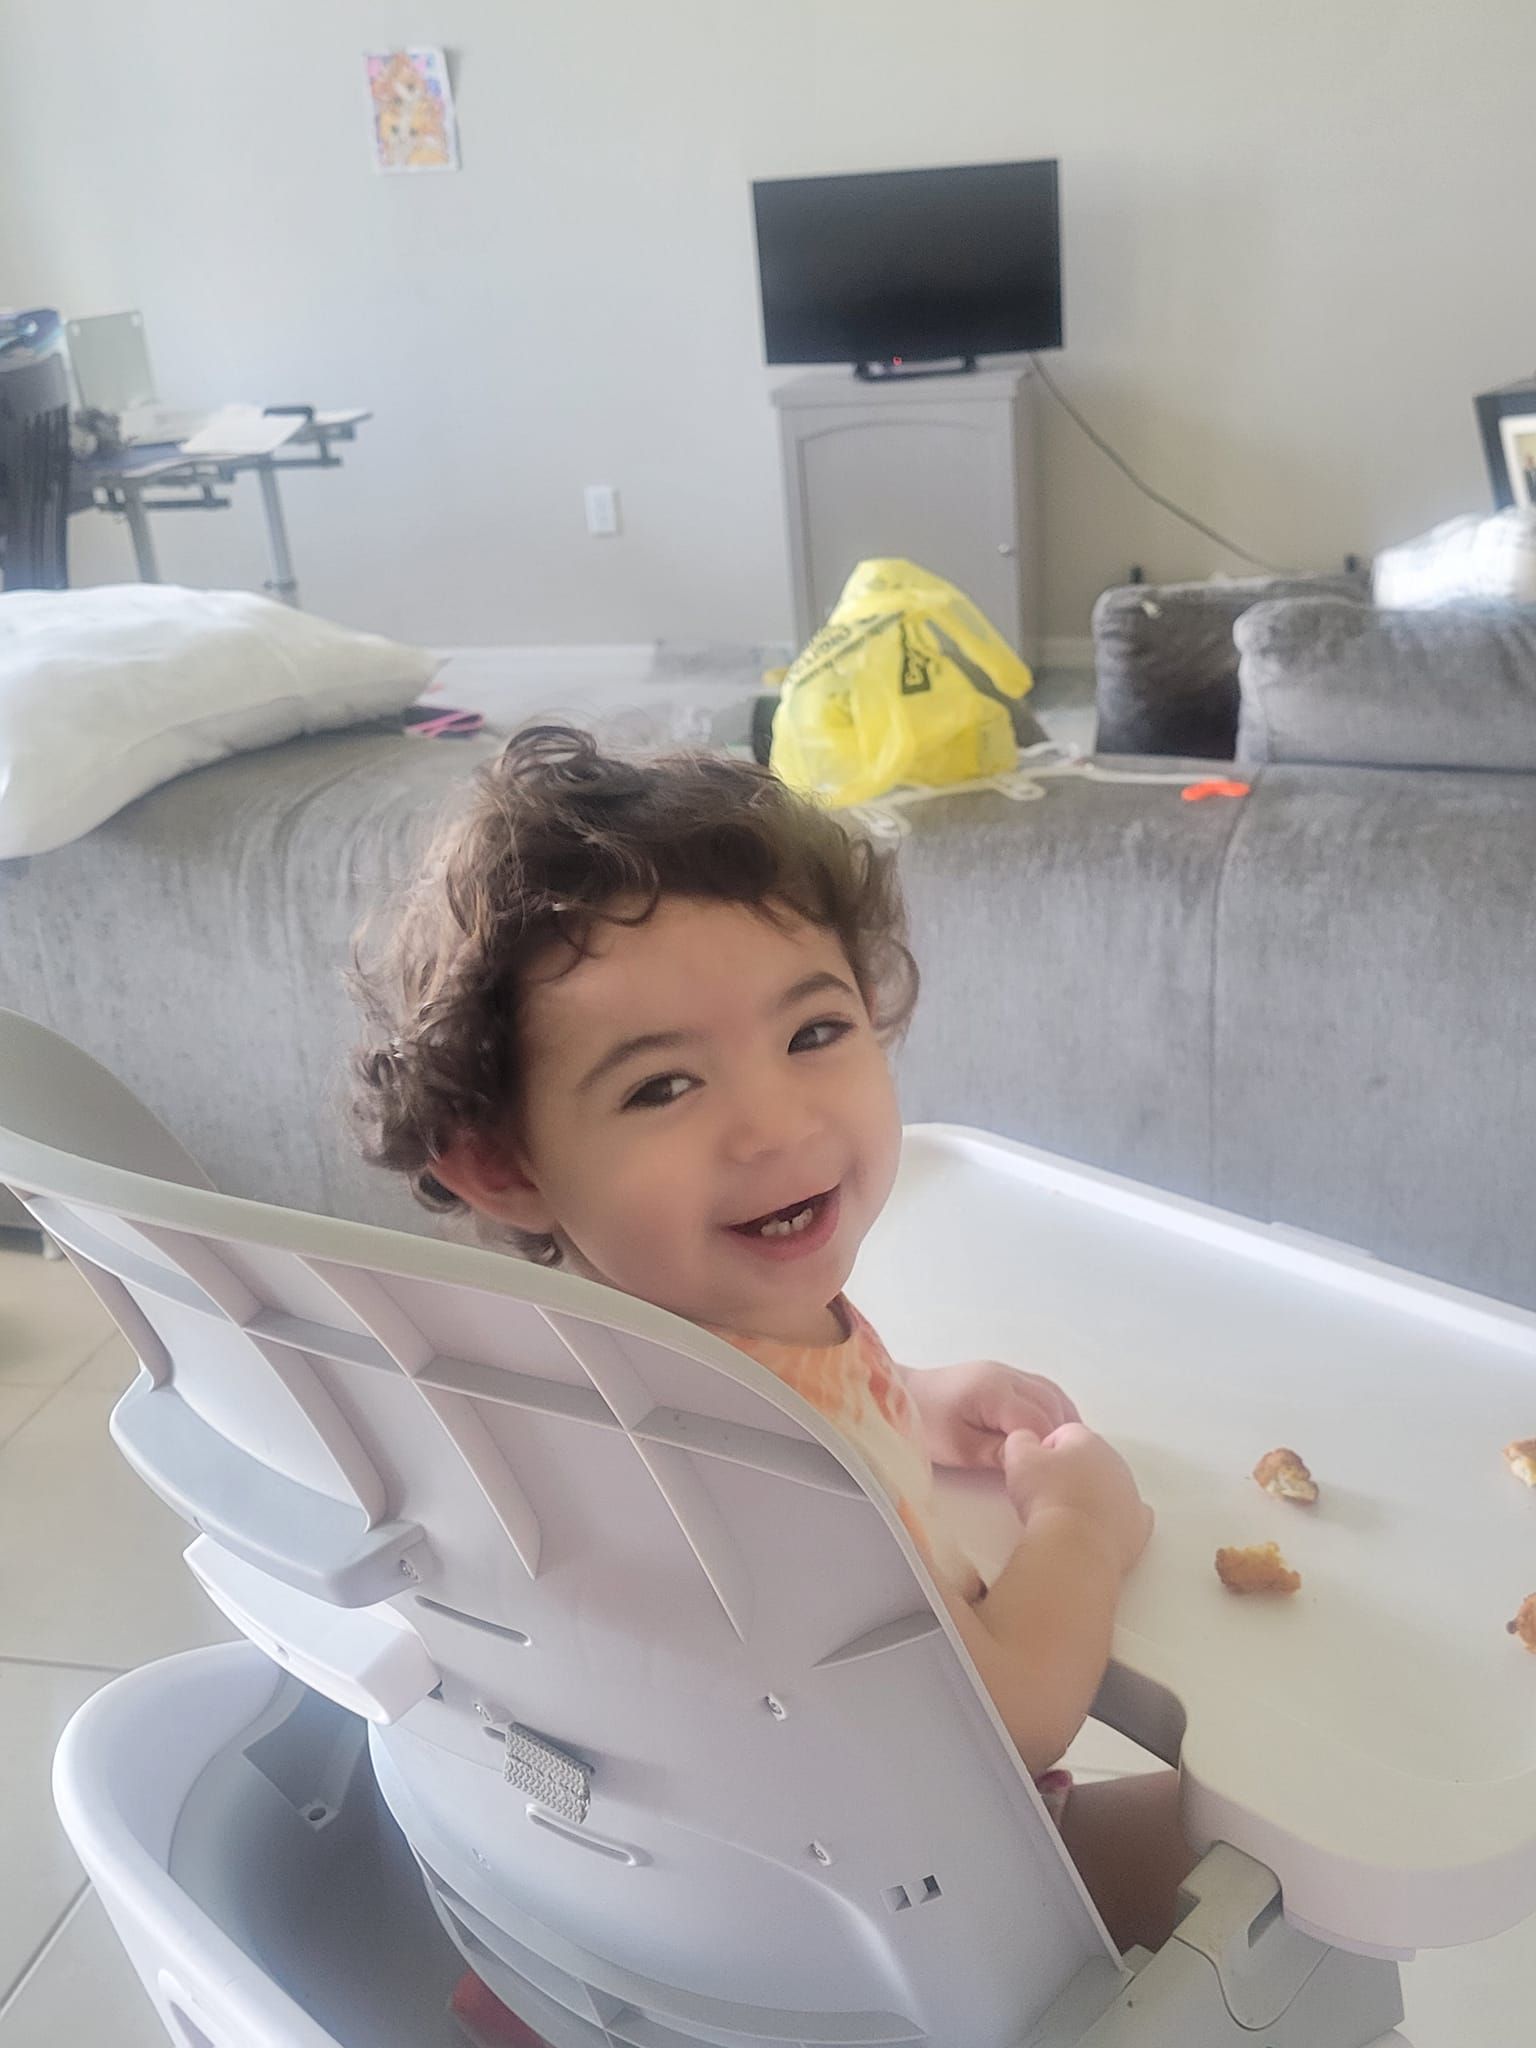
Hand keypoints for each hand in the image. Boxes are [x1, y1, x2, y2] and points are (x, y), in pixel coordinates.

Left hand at [904, 1361, 1079, 1469]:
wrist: (902, 1394)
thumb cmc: (925, 1424)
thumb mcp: (958, 1447)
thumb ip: (996, 1452)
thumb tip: (1033, 1459)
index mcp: (994, 1391)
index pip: (1039, 1420)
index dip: (1047, 1448)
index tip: (1046, 1474)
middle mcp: (1007, 1375)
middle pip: (1051, 1404)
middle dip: (1060, 1435)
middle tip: (1060, 1468)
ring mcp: (1007, 1372)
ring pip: (1052, 1393)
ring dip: (1062, 1421)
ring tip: (1065, 1453)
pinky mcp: (1004, 1376)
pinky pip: (1042, 1389)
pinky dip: (1054, 1410)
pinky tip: (1055, 1432)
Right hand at [1002, 1424, 1153, 1574]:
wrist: (1073, 1546)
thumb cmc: (1048, 1499)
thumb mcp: (1018, 1457)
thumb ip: (1020, 1439)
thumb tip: (1024, 1439)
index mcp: (1088, 1441)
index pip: (1065, 1434)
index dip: (1044, 1451)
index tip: (1033, 1471)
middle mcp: (1115, 1462)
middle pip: (1089, 1459)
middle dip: (1069, 1472)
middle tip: (1046, 1493)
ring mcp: (1130, 1494)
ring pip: (1109, 1486)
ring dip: (1090, 1494)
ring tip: (1065, 1515)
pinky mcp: (1138, 1525)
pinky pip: (1127, 1515)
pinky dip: (1113, 1519)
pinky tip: (1095, 1527)